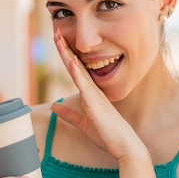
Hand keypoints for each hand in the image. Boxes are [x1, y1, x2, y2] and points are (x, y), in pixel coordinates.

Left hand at [52, 29, 145, 160]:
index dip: (66, 55)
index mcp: (90, 93)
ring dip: (68, 53)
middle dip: (65, 48)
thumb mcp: (82, 123)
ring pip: (77, 70)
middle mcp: (92, 90)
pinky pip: (84, 84)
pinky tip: (71, 61)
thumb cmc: (106, 135)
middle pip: (75, 65)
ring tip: (59, 38)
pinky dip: (77, 72)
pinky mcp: (95, 103)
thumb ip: (68, 114)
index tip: (59, 41)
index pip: (74, 70)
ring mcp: (94, 95)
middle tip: (57, 31)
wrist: (124, 145)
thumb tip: (54, 106)